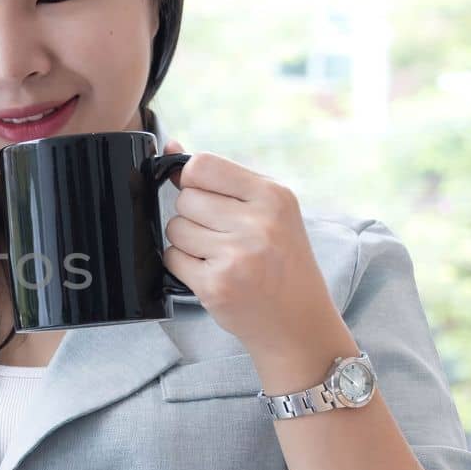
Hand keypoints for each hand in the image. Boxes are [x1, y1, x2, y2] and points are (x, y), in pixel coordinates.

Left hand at [159, 138, 341, 354]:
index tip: (208, 197)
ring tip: (220, 256)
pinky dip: (184, 266)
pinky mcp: (215, 285)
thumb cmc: (282, 262)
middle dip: (194, 216)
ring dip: (188, 242)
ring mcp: (236, 256)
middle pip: (185, 199)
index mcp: (274, 196)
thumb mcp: (269, 212)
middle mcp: (258, 223)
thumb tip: (171, 146)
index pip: (202, 165)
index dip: (194, 180)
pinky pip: (172, 258)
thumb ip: (221, 179)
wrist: (299, 324)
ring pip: (175, 229)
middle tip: (223, 236)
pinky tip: (213, 273)